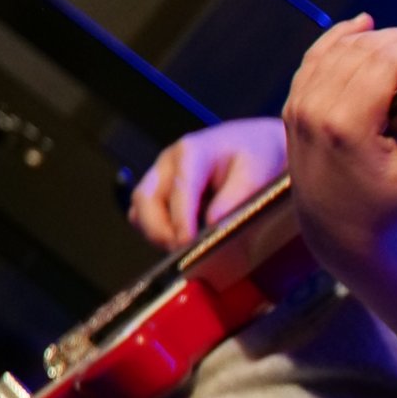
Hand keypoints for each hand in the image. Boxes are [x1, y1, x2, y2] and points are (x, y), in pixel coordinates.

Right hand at [130, 117, 287, 250]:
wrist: (256, 144)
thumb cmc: (256, 155)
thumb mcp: (254, 174)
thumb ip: (234, 199)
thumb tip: (213, 224)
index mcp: (191, 151)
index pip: (179, 189)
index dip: (180, 219)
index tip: (185, 243)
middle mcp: (169, 162)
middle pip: (145, 198)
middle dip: (158, 230)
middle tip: (180, 253)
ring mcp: (161, 175)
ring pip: (141, 209)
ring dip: (156, 232)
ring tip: (182, 249)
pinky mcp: (161, 190)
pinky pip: (145, 214)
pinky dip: (157, 229)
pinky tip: (180, 239)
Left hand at [281, 16, 396, 274]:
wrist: (336, 234)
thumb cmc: (383, 211)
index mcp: (347, 127)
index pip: (383, 63)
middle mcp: (316, 111)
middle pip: (362, 50)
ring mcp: (300, 107)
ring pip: (337, 49)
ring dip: (374, 38)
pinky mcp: (294, 108)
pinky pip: (314, 59)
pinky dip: (338, 38)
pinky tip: (361, 26)